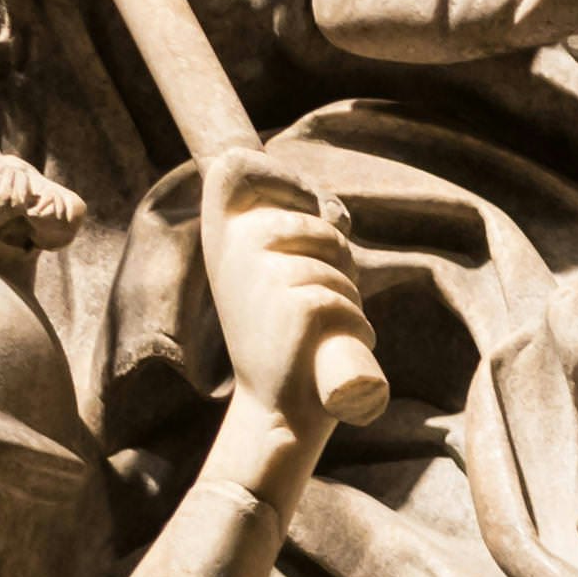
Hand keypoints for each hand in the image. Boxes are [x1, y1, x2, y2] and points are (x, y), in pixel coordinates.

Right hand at [198, 164, 383, 446]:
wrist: (274, 410)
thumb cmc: (281, 343)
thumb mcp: (267, 281)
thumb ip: (284, 242)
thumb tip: (336, 215)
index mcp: (220, 238)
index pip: (235, 166)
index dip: (284, 177)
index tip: (312, 210)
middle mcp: (235, 249)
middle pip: (317, 223)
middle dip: (341, 259)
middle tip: (324, 301)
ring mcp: (265, 275)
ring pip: (339, 264)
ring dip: (351, 299)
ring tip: (323, 334)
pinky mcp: (299, 304)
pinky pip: (347, 300)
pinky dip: (357, 326)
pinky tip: (336, 350)